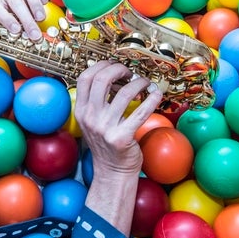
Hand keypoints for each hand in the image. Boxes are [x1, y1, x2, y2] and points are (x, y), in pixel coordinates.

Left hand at [0, 0, 47, 40]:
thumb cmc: (11, 12)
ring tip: (41, 18)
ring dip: (35, 4)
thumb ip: (14, 28)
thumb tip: (26, 38)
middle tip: (35, 33)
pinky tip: (45, 1)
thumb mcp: (8, 21)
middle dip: (26, 19)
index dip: (6, 19)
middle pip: (15, 2)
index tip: (16, 30)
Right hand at [74, 61, 162, 176]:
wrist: (112, 171)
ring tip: (145, 83)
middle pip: (102, 79)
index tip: (114, 66)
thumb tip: (112, 75)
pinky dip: (152, 99)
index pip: (85, 78)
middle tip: (130, 73)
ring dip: (139, 82)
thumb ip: (97, 101)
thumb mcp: (93, 121)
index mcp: (82, 111)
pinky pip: (141, 112)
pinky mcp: (122, 137)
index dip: (101, 66)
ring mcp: (105, 128)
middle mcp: (90, 117)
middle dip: (120, 69)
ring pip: (125, 92)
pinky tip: (156, 94)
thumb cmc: (106, 143)